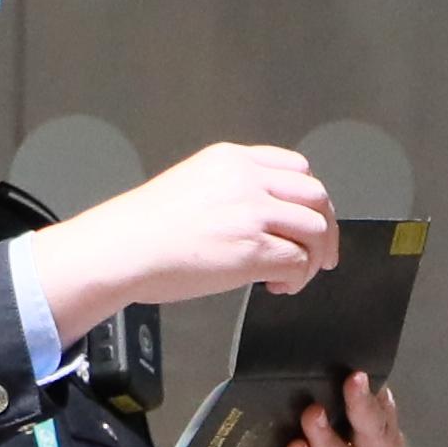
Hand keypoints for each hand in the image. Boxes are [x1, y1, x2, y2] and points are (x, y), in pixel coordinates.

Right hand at [30, 140, 333, 330]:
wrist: (122, 248)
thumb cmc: (144, 226)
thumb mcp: (193, 183)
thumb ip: (233, 190)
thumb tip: (264, 218)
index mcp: (232, 159)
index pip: (297, 168)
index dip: (310, 199)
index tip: (310, 220)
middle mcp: (248, 180)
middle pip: (316, 196)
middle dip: (325, 229)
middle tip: (321, 255)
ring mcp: (252, 213)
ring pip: (315, 229)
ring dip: (312, 257)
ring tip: (292, 276)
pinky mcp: (252, 250)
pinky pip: (298, 262)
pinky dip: (296, 279)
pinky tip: (275, 287)